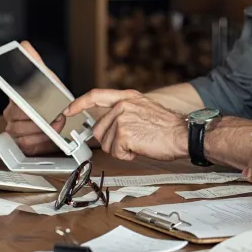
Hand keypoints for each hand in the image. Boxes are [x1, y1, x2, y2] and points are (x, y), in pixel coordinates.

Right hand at [2, 41, 64, 155]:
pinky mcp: (22, 141)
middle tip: (55, 116)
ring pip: (22, 133)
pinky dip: (40, 141)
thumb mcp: (45, 77)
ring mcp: (15, 128)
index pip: (14, 102)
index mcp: (14, 97)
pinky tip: (49, 135)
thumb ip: (34, 62)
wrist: (59, 113)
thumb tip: (24, 46)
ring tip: (55, 125)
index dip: (25, 108)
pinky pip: (26, 144)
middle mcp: (11, 113)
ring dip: (42, 131)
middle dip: (40, 119)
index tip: (33, 110)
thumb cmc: (50, 95)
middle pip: (19, 120)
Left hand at [64, 89, 186, 160]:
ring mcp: (121, 119)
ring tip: (140, 142)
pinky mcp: (123, 134)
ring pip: (107, 144)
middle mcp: (122, 105)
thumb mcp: (144, 110)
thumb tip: (107, 125)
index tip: (68, 110)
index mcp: (127, 97)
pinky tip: (140, 148)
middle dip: (112, 141)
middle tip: (131, 141)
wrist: (183, 134)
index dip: (79, 104)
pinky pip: (115, 152)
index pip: (95, 96)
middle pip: (99, 129)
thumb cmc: (168, 127)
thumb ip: (124, 112)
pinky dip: (127, 156)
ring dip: (121, 149)